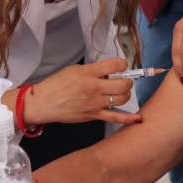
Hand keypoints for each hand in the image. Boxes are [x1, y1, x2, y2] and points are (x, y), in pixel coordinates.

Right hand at [19, 58, 140, 125]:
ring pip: (122, 99)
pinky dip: (128, 119)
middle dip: (127, 81)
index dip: (123, 64)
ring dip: (125, 94)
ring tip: (120, 92)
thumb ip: (93, 70)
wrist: (44, 103)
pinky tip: (138, 119)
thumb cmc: (58, 83)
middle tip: (122, 81)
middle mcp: (94, 88)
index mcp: (88, 73)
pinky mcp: (94, 116)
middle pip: (123, 84)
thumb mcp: (75, 70)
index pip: (114, 65)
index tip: (122, 66)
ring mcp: (95, 104)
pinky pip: (115, 118)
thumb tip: (110, 72)